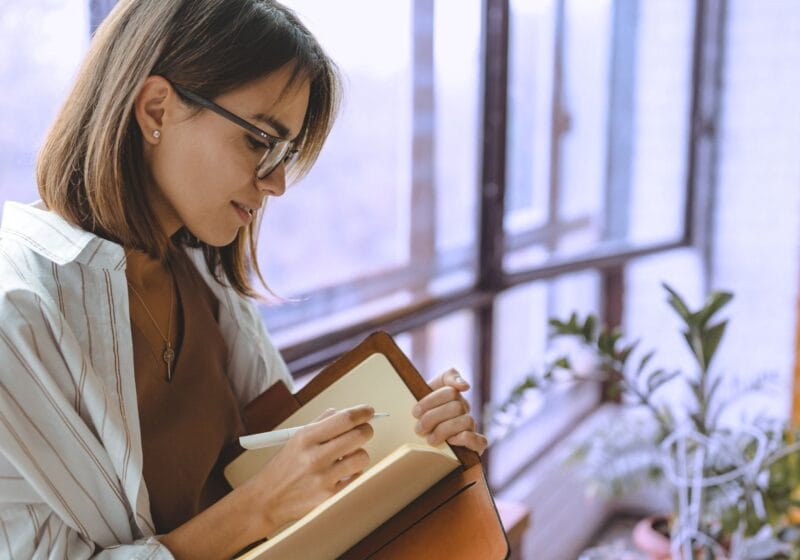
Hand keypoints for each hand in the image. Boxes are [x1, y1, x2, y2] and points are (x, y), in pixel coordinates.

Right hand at [241, 405, 374, 536]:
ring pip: (362, 457)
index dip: (362, 412)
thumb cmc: (283, 467)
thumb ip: (321, 423)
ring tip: (346, 457)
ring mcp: (324, 479)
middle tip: (363, 431)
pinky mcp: (330, 497)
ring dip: (359, 454)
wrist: (267, 500)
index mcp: (306, 438)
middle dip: (365, 430)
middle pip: (359, 436)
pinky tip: (341, 473)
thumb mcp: (296, 438)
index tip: (368, 411)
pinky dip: (353, 474)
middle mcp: (315, 457)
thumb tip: (343, 412)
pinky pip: (357, 478)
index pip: (344, 419)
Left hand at [413, 369, 487, 454]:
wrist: (417, 439)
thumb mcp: (422, 394)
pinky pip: (480, 440)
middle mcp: (464, 407)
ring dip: (444, 431)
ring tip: (430, 439)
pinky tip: (451, 441)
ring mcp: (471, 425)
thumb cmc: (421, 416)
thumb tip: (466, 385)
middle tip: (419, 428)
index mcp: (452, 394)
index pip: (449, 390)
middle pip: (456, 406)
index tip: (415, 412)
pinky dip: (466, 439)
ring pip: (466, 421)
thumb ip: (444, 380)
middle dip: (433, 418)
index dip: (431, 401)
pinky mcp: (476, 444)